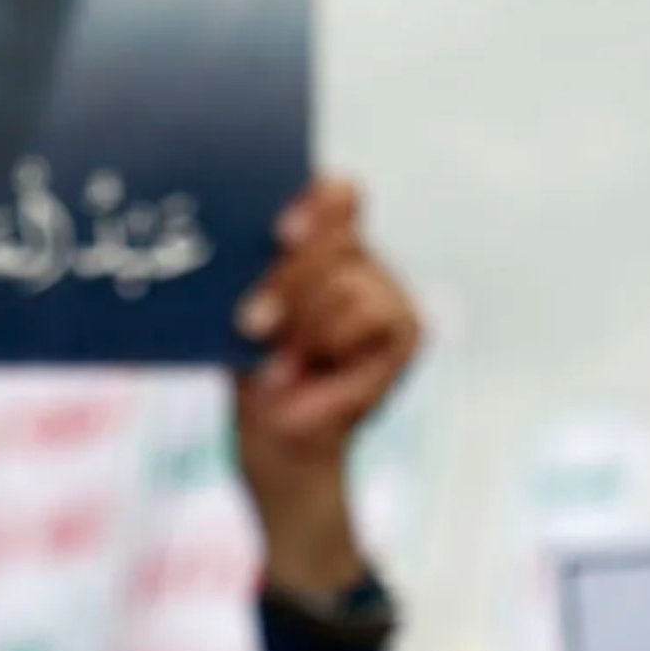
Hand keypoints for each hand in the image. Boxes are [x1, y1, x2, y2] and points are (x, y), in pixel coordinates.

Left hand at [232, 179, 419, 590]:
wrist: (276, 455)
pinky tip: (307, 376)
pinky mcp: (409, 333)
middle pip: (336, 238)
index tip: (280, 229)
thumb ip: (260, 273)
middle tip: (253, 324)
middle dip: (288, 280)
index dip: (316, 200)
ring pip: (346, 283)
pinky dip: (329, 349)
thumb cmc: (251, 377)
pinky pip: (368, 318)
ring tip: (280, 364)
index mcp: (322, 249)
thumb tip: (251, 238)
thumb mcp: (240, 315)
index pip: (337, 195)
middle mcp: (364, 264)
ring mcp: (391, 296)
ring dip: (302, 326)